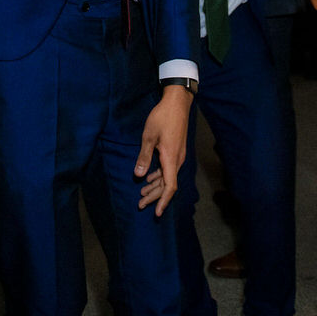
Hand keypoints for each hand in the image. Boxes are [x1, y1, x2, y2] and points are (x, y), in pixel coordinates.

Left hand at [134, 84, 191, 215]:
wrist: (177, 103)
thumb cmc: (162, 117)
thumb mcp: (149, 136)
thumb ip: (144, 156)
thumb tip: (139, 175)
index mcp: (171, 158)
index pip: (170, 186)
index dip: (163, 201)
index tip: (157, 213)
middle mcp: (177, 160)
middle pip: (167, 184)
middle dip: (154, 196)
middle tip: (140, 204)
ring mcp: (178, 155)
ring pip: (167, 177)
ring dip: (155, 186)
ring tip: (141, 193)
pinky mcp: (176, 150)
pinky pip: (168, 169)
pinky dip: (159, 176)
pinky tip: (149, 178)